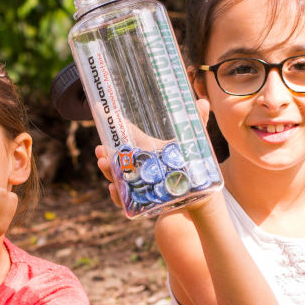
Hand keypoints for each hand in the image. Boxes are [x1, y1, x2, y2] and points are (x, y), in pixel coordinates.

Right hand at [93, 97, 213, 213]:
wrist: (200, 196)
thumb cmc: (194, 167)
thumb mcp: (194, 144)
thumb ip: (197, 123)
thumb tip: (204, 102)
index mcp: (147, 148)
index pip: (128, 134)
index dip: (115, 124)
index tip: (100, 111)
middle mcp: (139, 165)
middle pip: (118, 158)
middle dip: (106, 154)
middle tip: (100, 150)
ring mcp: (139, 183)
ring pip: (118, 179)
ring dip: (109, 172)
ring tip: (103, 164)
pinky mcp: (142, 202)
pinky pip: (126, 201)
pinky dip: (118, 196)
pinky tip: (114, 189)